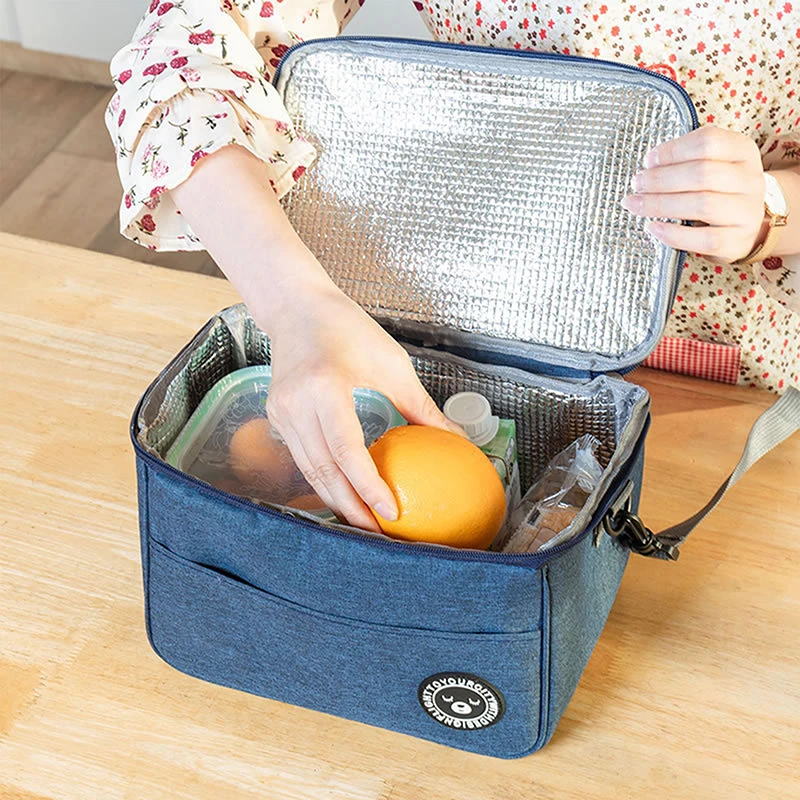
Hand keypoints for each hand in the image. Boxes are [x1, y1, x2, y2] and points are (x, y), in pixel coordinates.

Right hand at [262, 283, 460, 531]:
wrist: (297, 307)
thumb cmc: (348, 327)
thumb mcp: (392, 364)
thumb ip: (421, 407)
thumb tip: (457, 439)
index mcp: (325, 386)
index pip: (346, 450)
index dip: (368, 486)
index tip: (391, 512)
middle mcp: (296, 403)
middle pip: (323, 470)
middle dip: (350, 508)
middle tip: (377, 534)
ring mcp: (280, 411)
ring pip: (309, 470)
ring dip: (335, 499)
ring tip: (363, 522)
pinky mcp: (276, 415)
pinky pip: (301, 457)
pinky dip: (323, 479)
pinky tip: (343, 494)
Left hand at [621, 126, 765, 262]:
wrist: (746, 224)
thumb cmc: (719, 190)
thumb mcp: (712, 165)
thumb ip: (686, 160)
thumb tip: (649, 167)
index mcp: (742, 151)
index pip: (708, 142)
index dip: (673, 151)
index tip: (648, 161)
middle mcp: (750, 179)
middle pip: (702, 174)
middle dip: (661, 179)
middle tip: (637, 184)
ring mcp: (747, 211)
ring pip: (702, 205)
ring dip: (661, 204)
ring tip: (636, 204)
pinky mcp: (737, 240)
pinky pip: (704, 239)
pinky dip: (674, 234)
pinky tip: (653, 228)